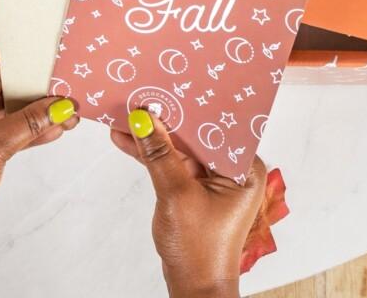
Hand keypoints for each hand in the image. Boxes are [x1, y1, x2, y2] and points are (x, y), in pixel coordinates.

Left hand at [0, 64, 79, 238]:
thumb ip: (29, 122)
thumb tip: (60, 106)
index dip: (24, 76)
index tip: (52, 77)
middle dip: (33, 100)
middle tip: (64, 99)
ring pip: (2, 116)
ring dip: (31, 120)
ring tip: (64, 118)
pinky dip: (20, 135)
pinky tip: (48, 133)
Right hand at [111, 109, 264, 297]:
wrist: (194, 289)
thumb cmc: (199, 250)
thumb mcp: (176, 195)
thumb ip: (159, 154)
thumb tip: (142, 119)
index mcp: (243, 167)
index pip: (214, 126)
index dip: (188, 106)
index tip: (164, 88)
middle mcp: (231, 168)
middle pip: (194, 133)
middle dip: (165, 118)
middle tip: (141, 96)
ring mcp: (212, 179)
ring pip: (179, 146)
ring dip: (152, 135)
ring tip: (123, 115)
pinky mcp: (194, 188)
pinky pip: (171, 162)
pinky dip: (150, 154)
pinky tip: (126, 140)